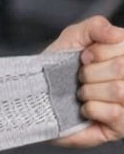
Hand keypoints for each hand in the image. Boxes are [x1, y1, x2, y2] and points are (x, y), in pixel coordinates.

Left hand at [44, 15, 123, 148]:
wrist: (39, 93)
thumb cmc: (59, 65)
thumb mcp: (74, 37)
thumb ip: (95, 27)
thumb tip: (116, 34)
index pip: (122, 46)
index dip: (97, 52)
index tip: (83, 57)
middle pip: (121, 68)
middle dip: (90, 71)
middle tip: (80, 77)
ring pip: (119, 91)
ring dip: (90, 90)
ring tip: (81, 92)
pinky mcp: (122, 127)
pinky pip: (115, 114)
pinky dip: (91, 108)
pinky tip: (84, 108)